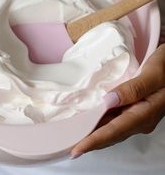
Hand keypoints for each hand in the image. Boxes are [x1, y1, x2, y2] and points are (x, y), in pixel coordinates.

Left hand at [71, 44, 164, 158]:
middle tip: (70, 148)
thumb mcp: (153, 75)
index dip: (95, 140)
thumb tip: (108, 100)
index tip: (77, 149)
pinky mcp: (134, 110)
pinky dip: (100, 124)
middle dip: (90, 142)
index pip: (115, 130)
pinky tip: (90, 124)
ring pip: (112, 129)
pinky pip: (114, 120)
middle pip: (111, 134)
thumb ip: (133, 89)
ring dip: (94, 135)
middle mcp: (140, 119)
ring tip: (76, 139)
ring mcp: (137, 116)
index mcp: (145, 113)